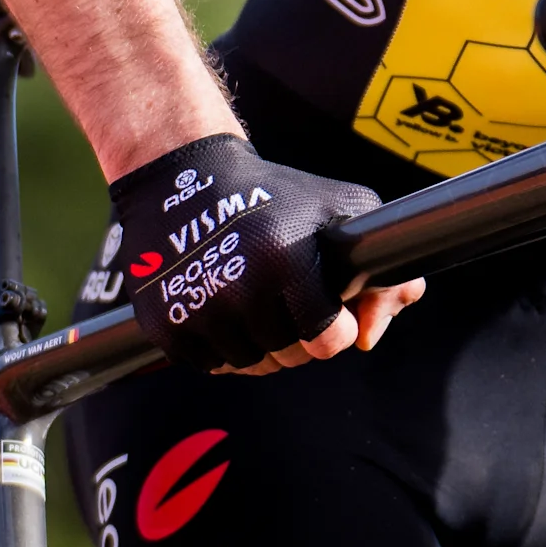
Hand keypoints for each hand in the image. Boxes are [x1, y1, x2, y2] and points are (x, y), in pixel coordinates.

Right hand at [105, 132, 419, 374]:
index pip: (328, 340)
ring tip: (255, 298)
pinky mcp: (164, 324)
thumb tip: (371, 337)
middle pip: (290, 357)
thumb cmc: (274, 196)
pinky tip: (223, 307)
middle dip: (298, 335)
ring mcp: (198, 310)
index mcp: (286, 262)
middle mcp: (239, 289)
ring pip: (250, 365)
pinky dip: (220, 346)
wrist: (185, 181)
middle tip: (287, 297)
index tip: (329, 310)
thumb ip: (381, 275)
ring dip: (259, 343)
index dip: (335, 329)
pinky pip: (209, 365)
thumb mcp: (341, 212)